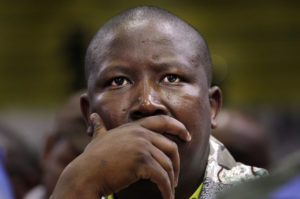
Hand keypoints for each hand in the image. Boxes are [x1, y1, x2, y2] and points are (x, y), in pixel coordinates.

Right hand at [51, 114, 190, 198]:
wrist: (85, 175)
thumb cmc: (91, 159)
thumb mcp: (98, 138)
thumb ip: (99, 127)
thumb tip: (93, 117)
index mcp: (134, 127)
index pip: (163, 121)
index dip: (178, 127)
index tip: (188, 135)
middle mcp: (140, 133)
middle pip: (171, 146)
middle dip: (176, 163)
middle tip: (176, 176)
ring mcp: (142, 146)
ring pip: (167, 164)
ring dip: (171, 180)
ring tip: (169, 189)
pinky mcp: (142, 162)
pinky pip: (162, 177)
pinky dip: (167, 189)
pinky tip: (167, 196)